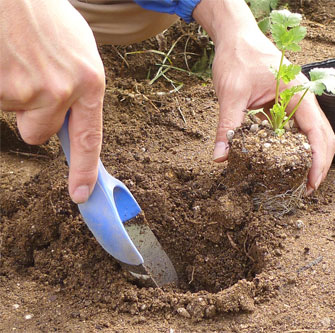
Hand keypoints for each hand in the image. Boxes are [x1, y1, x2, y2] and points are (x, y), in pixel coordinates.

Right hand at [0, 0, 104, 202]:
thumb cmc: (46, 15)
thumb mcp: (80, 51)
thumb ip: (81, 90)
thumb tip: (73, 124)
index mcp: (89, 82)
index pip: (89, 139)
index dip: (84, 171)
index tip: (80, 195)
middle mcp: (60, 90)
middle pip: (40, 134)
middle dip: (33, 116)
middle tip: (31, 80)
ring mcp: (24, 89)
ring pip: (14, 115)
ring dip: (13, 95)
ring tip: (16, 58)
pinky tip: (4, 58)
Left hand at [193, 0, 334, 193]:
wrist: (235, 37)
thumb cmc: (238, 57)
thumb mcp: (231, 94)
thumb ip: (228, 127)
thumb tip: (221, 158)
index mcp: (298, 93)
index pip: (318, 133)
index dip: (318, 161)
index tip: (311, 183)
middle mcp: (303, 98)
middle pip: (324, 137)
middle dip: (319, 165)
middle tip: (305, 189)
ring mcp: (297, 101)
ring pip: (314, 134)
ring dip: (310, 158)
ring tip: (298, 180)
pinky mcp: (286, 104)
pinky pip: (297, 129)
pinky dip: (296, 147)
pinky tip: (284, 161)